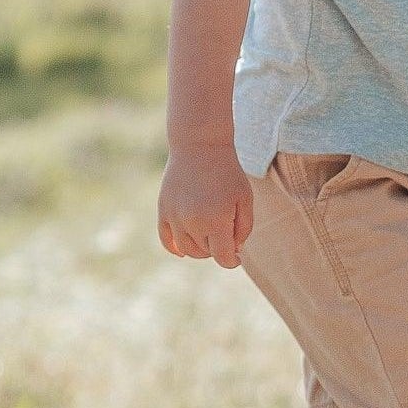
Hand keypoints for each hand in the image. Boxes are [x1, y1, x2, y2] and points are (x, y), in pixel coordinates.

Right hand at [158, 142, 253, 268]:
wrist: (199, 146)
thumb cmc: (227, 173)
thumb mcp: (244, 198)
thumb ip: (243, 228)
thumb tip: (233, 250)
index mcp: (216, 221)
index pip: (222, 257)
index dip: (231, 261)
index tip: (236, 258)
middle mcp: (193, 223)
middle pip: (205, 253)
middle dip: (218, 248)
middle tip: (226, 233)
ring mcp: (175, 217)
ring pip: (187, 249)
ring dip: (200, 249)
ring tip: (210, 234)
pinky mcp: (163, 210)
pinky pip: (166, 240)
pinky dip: (175, 248)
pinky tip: (184, 250)